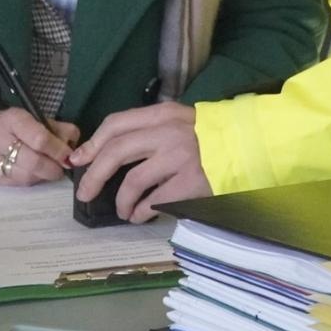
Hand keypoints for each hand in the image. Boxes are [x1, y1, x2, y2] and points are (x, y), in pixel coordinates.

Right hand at [0, 108, 77, 185]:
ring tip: (49, 170)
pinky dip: (32, 181)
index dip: (58, 150)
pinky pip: (18, 184)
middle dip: (54, 168)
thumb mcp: (31, 118)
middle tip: (62, 167)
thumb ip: (55, 128)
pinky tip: (35, 174)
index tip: (69, 157)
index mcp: (13, 119)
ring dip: (44, 176)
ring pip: (27, 176)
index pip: (40, 139)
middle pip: (35, 162)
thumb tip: (75, 142)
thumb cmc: (9, 126)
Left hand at [70, 102, 211, 222]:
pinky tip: (140, 215)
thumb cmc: (210, 138)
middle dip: (94, 175)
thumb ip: (151, 131)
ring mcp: (179, 157)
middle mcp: (168, 132)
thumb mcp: (180, 122)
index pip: (117, 123)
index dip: (92, 143)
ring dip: (121, 201)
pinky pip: (154, 201)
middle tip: (84, 193)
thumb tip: (107, 153)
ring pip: (133, 181)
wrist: (250, 147)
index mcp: (163, 114)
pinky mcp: (190, 182)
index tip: (79, 160)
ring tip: (122, 211)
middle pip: (116, 151)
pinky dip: (141, 211)